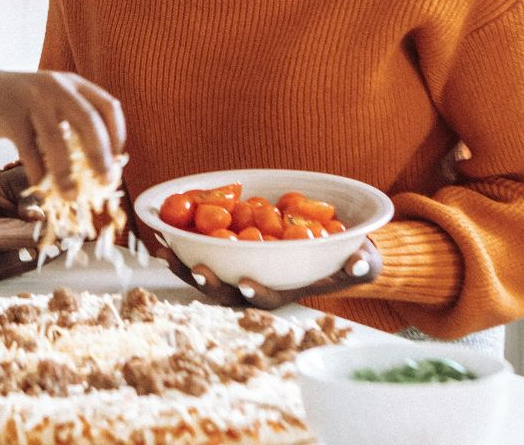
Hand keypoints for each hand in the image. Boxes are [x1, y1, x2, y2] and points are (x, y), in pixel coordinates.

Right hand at [0, 63, 124, 197]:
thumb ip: (74, 122)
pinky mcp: (10, 114)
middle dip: (100, 155)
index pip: (108, 106)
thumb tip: (102, 163)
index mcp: (73, 84)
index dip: (117, 135)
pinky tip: (40, 185)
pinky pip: (28, 149)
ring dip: (66, 172)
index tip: (117, 160)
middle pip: (88, 120)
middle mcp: (56, 87)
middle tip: (105, 182)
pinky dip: (36, 171)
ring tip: (71, 195)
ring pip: (56, 139)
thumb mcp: (52, 101)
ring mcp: (32, 98)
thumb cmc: (21, 104)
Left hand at [144, 231, 381, 309]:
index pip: (268, 298)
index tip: (247, 282)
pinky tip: (162, 226)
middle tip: (195, 267)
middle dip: (209, 282)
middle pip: (228, 290)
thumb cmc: (347, 255)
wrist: (332, 239)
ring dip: (184, 263)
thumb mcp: (361, 259)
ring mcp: (239, 267)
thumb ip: (361, 263)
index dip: (257, 292)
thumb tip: (359, 261)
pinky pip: (199, 246)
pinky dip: (181, 239)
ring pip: (207, 272)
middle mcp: (257, 282)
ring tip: (165, 250)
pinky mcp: (226, 247)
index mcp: (285, 289)